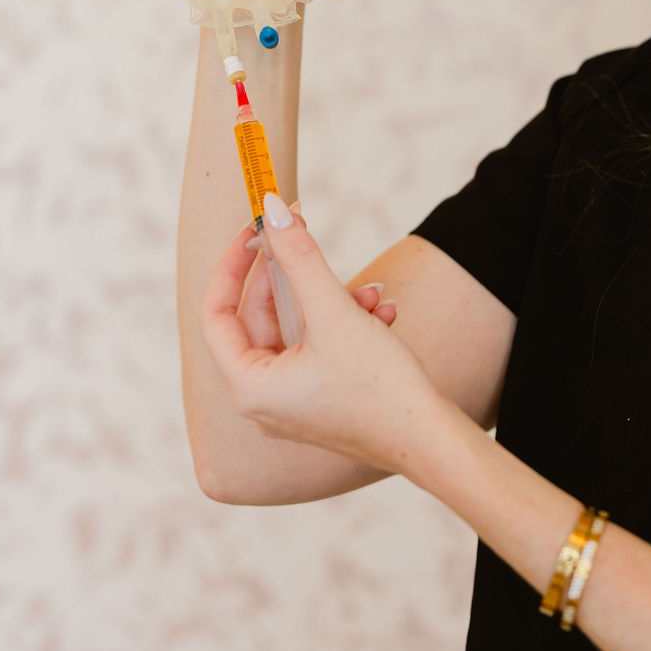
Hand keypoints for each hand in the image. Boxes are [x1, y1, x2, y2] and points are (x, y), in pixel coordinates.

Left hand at [200, 193, 439, 473]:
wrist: (434, 442)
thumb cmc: (378, 388)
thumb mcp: (333, 311)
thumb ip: (298, 256)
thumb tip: (271, 209)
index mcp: (249, 387)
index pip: (217, 314)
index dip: (232, 266)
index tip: (254, 231)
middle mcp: (264, 400)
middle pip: (262, 317)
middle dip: (296, 277)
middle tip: (306, 230)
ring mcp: (294, 403)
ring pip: (299, 329)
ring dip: (332, 299)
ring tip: (371, 292)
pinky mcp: (324, 400)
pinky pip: (321, 348)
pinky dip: (346, 324)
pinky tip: (382, 313)